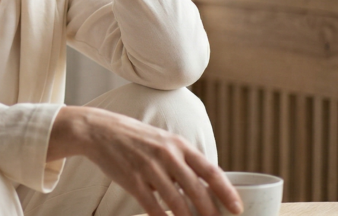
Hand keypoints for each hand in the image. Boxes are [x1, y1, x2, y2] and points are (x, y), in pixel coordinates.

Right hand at [49, 106, 242, 215]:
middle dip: (211, 213)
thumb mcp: (164, 141)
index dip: (227, 192)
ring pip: (177, 202)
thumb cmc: (135, 138)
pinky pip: (152, 206)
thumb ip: (183, 160)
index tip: (238, 208)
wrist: (100, 130)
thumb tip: (205, 185)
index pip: (211, 171)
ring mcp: (149, 168)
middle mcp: (167, 155)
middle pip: (197, 191)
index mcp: (179, 145)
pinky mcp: (132, 179)